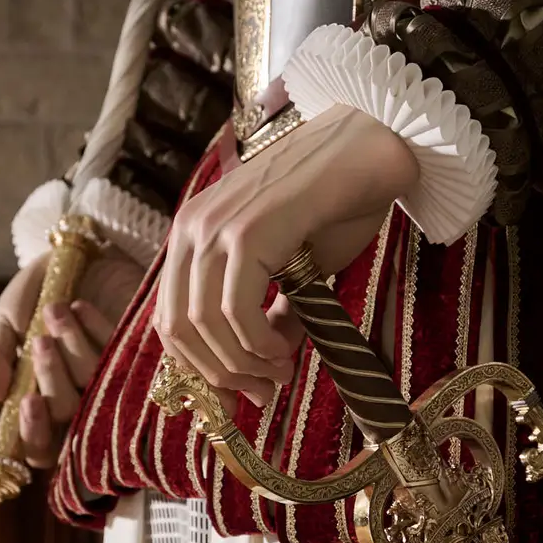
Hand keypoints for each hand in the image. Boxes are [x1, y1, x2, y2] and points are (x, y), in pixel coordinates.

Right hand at [0, 250, 142, 467]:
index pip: (39, 446)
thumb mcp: (6, 320)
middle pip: (67, 415)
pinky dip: (94, 329)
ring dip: (71, 347)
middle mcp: (77, 398)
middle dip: (51, 376)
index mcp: (40, 402)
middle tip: (40, 341)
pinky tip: (80, 307)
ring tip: (56, 309)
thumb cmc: (37, 293)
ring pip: (94, 385)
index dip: (34, 433)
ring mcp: (109, 378)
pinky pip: (117, 354)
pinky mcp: (136, 353)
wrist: (77, 251)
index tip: (28, 400)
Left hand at [153, 104, 416, 405]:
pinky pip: (237, 309)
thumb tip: (266, 365)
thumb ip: (273, 314)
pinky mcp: (246, 232)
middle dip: (219, 375)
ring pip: (204, 324)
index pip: (171, 318)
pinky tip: (284, 351)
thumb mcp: (296, 271)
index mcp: (193, 234)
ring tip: (280, 374)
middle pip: (177, 328)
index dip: (199, 368)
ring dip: (242, 364)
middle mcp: (191, 228)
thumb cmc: (337, 204)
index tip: (238, 394)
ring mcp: (214, 227)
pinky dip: (258, 344)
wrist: (372, 148)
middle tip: (261, 394)